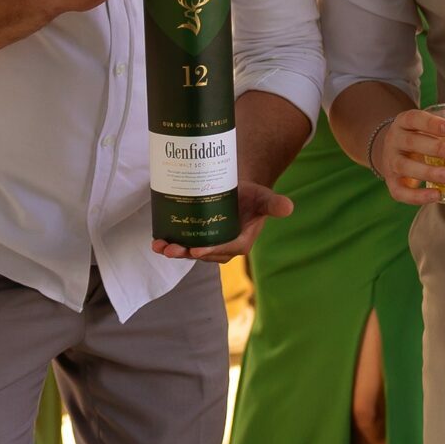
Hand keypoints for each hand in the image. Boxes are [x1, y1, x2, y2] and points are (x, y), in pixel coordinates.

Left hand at [150, 181, 291, 262]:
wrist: (238, 190)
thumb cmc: (252, 196)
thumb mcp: (264, 198)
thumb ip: (274, 204)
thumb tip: (288, 207)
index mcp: (241, 241)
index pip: (226, 249)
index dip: (211, 250)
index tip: (197, 250)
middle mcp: (223, 246)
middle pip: (204, 253)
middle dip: (187, 253)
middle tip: (172, 249)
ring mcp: (208, 243)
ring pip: (190, 250)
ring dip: (174, 250)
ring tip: (160, 246)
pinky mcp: (197, 237)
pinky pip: (183, 243)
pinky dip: (170, 243)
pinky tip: (157, 240)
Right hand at [371, 110, 444, 206]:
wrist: (395, 150)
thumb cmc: (424, 134)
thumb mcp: (439, 122)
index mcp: (405, 122)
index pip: (414, 118)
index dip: (430, 123)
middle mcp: (394, 140)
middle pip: (411, 143)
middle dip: (436, 148)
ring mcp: (391, 162)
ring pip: (405, 167)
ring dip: (428, 173)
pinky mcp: (392, 183)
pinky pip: (400, 192)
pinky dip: (417, 197)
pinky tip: (438, 196)